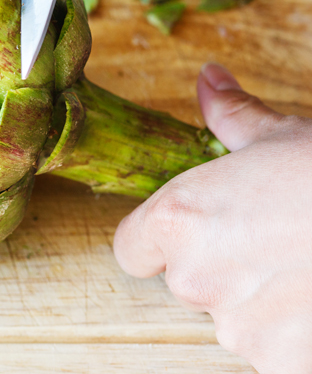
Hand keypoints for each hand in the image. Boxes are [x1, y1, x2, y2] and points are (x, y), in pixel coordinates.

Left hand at [113, 63, 311, 372]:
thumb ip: (229, 114)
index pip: (131, 249)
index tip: (189, 229)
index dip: (155, 239)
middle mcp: (194, 281)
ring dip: (256, 299)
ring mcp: (241, 332)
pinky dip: (291, 332)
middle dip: (215, 263)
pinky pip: (270, 349)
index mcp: (178, 221)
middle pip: (183, 280)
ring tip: (301, 265)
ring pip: (230, 317)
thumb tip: (208, 79)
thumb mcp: (278, 136)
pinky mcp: (283, 367)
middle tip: (266, 236)